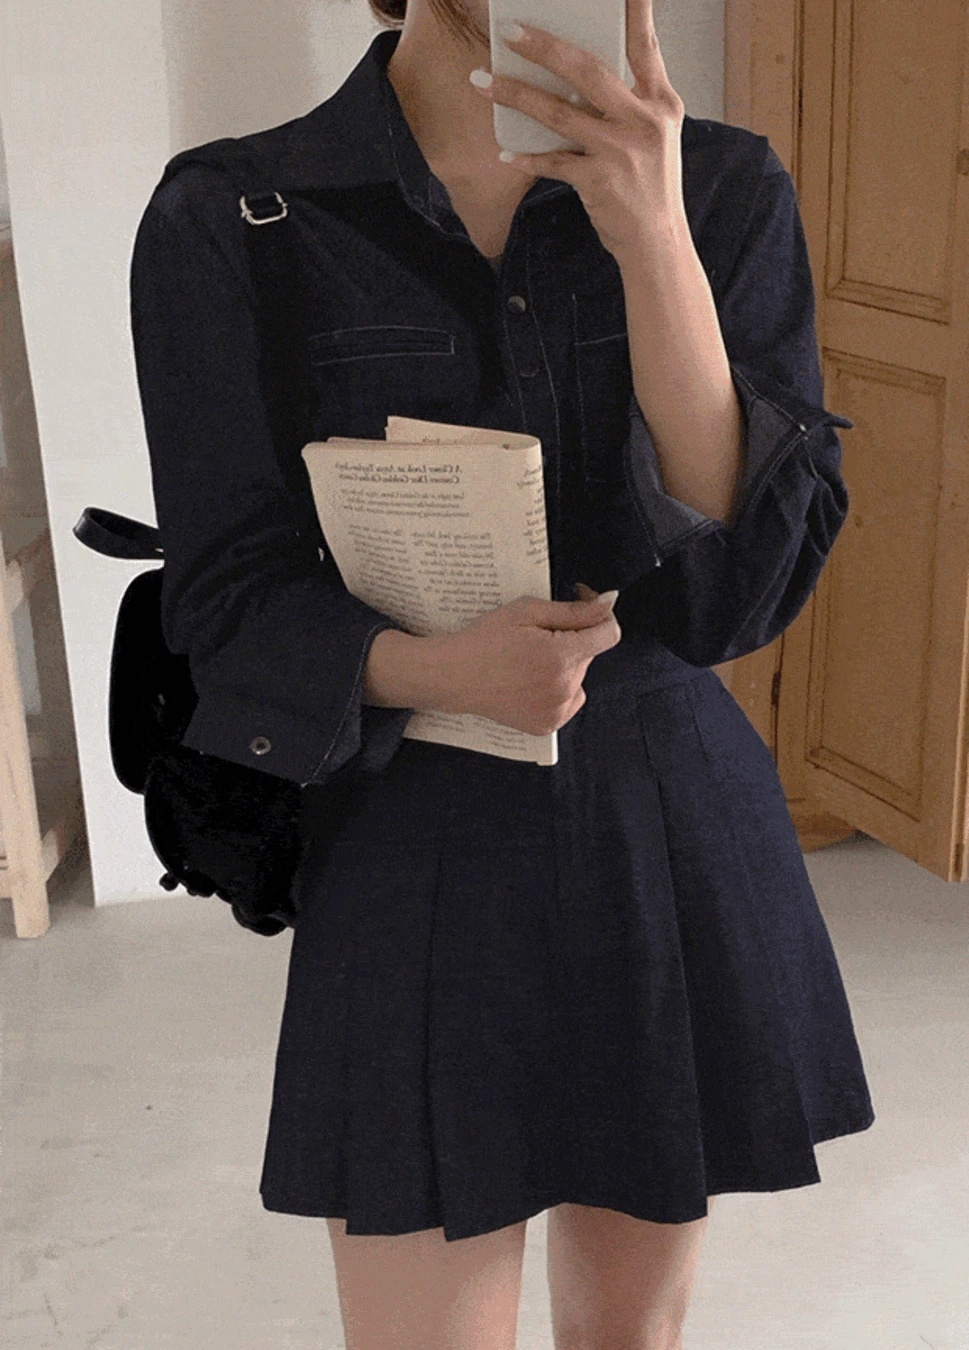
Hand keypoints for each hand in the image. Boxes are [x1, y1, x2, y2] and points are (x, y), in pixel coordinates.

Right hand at [436, 589, 620, 736]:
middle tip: (539, 633)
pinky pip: (570, 699)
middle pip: (590, 653)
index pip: (609, 634)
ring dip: (566, 664)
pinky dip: (559, 688)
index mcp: (561, 657)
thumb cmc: (484, 640)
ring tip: (530, 659)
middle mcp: (564, 688)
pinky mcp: (548, 724)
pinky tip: (533, 680)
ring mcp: (557, 710)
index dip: (600, 614)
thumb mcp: (527, 611)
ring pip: (579, 676)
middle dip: (574, 638)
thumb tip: (609, 604)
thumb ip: (573, 610)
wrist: (454, 676)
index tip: (584, 604)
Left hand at [470, 0, 687, 264]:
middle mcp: (643, 121)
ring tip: (483, 81)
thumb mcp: (655, 135)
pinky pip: (552, 161)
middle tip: (511, 31)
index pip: (645, 44)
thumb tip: (577, 75)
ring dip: (515, 95)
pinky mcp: (598, 181)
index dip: (634, 9)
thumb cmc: (651, 186)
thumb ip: (628, 102)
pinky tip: (505, 152)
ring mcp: (620, 151)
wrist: (657, 242)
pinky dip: (527, 157)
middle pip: (587, 70)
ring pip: (558, 113)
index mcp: (661, 103)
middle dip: (545, 47)